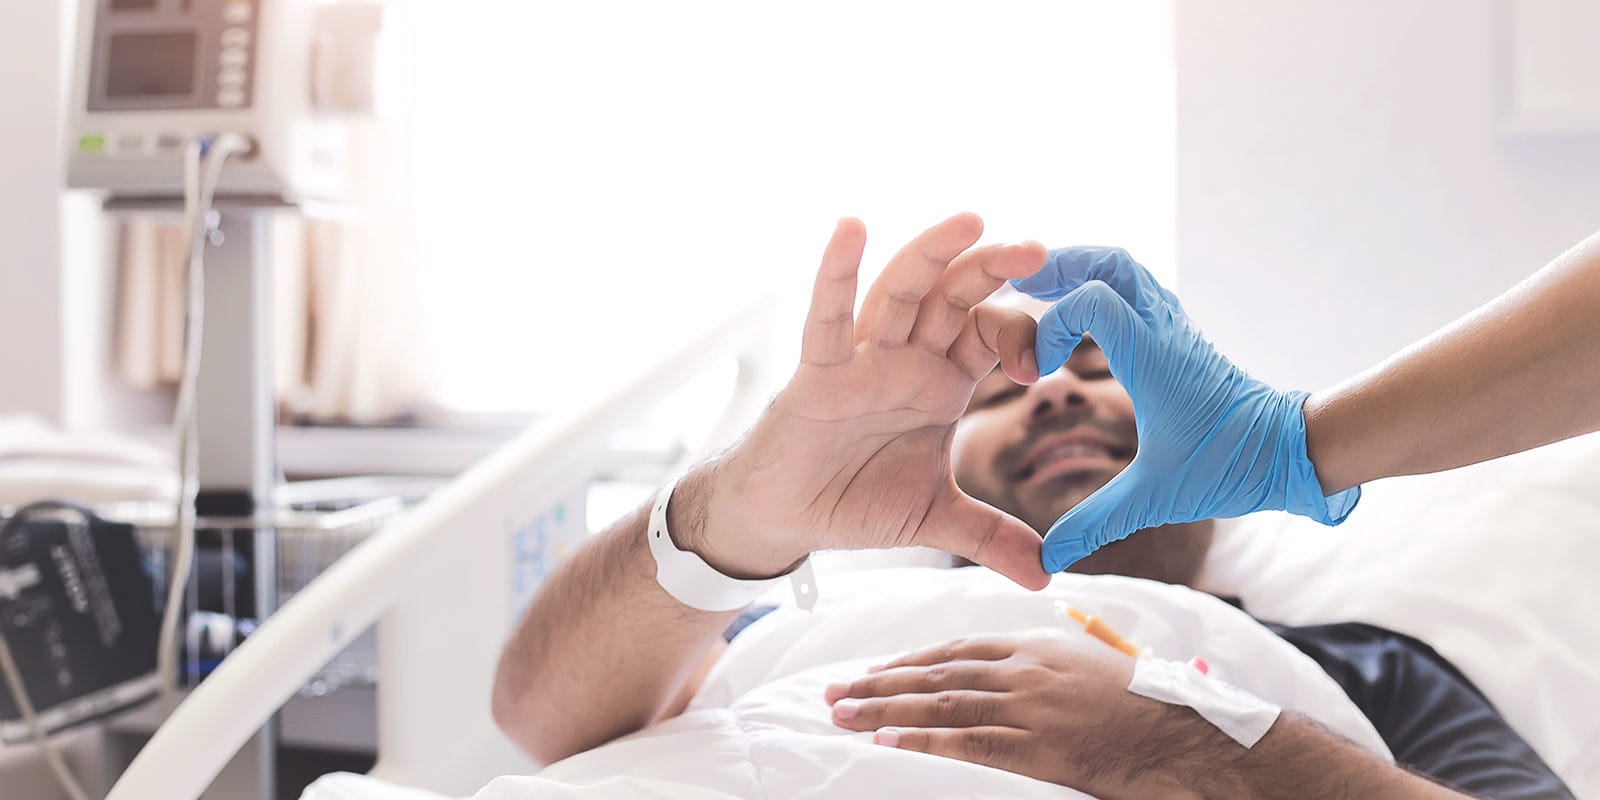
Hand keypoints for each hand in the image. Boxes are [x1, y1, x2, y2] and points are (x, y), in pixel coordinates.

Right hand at [678, 214, 1049, 588]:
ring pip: (900, 291)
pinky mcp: (817, 372)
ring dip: (933, 254)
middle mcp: (906, 357)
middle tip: (1036, 248)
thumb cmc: (854, 498)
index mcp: (941, 380)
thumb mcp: (935, 518)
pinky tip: (850, 228)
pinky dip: (835, 273)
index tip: (1044, 368)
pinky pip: (827, 318)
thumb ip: (991, 537)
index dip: (1021, 337)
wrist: (786, 520)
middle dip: (992, 269)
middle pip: (954, 296)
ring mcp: (862, 358)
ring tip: (969, 219)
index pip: (990, 334)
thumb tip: (1046, 576)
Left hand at [825, 630, 1220, 799]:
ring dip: (885, 709)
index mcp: (1037, 646)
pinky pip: (968, 740)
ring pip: (941, 704)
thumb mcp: (1094, 668)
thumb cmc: (1149, 706)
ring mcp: (1029, 704)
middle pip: (936, 674)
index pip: (957, 650)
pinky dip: (923, 740)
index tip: (874, 671)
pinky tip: (887, 740)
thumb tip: (1023, 671)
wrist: (1191, 733)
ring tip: (842, 715)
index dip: (909, 662)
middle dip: (881, 683)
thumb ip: (1052, 665)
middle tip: (834, 692)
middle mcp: (1025, 668)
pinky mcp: (1038, 743)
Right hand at [1010, 247, 1361, 571]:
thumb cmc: (1230, 466)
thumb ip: (1095, 523)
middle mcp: (1164, 330)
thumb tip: (1046, 562)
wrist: (1293, 451)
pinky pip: (1139, 291)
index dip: (1050, 323)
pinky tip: (1082, 318)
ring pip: (1127, 270)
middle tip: (1020, 287)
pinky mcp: (1182, 337)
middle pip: (1110, 262)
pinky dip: (1104, 289)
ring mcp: (1175, 329)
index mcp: (1153, 357)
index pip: (1092, 300)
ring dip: (1083, 271)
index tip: (1037, 370)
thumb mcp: (1155, 497)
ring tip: (1041, 291)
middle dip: (1061, 266)